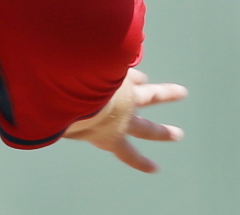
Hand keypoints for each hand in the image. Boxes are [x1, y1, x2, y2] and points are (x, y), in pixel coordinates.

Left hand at [63, 69, 186, 172]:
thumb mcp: (63, 126)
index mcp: (111, 136)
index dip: (141, 162)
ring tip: (181, 92)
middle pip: (148, 128)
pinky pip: (133, 75)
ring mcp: (129, 96)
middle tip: (178, 134)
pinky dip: (136, 75)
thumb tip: (58, 123)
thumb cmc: (67, 112)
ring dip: (168, 94)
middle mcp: (125, 118)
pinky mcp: (126, 76)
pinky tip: (138, 70)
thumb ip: (65, 126)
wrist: (81, 87)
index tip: (155, 168)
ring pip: (152, 95)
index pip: (127, 154)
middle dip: (163, 133)